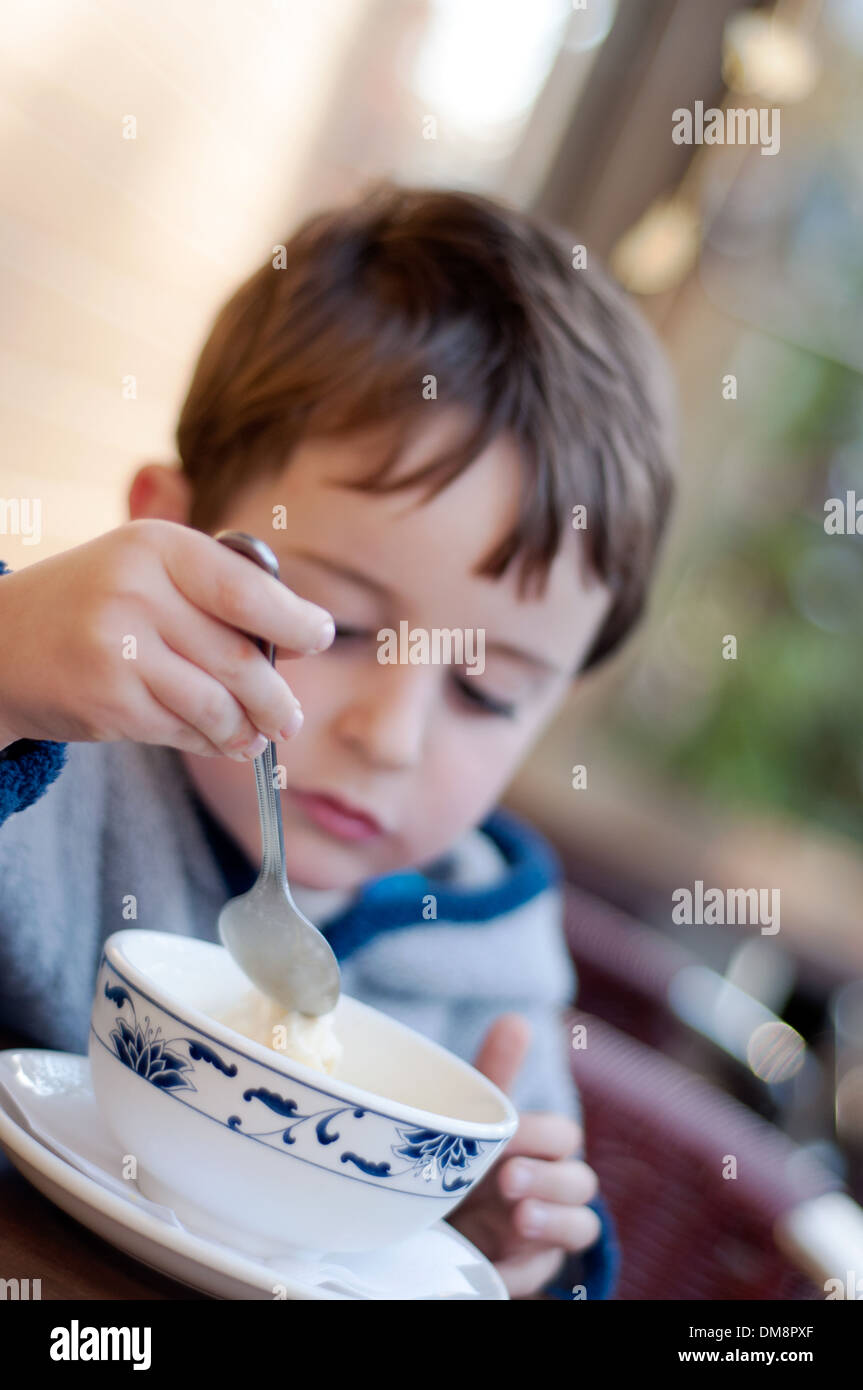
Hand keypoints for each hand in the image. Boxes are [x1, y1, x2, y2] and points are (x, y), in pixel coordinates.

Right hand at [0, 519, 334, 756]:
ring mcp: (119, 649)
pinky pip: (182, 729)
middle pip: (238, 657)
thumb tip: (301, 634)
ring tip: (260, 737)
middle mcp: (137, 592)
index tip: (319, 637)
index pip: (246, 591)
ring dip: (248, 729)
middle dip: (276, 697)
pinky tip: (223, 743)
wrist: (0, 645)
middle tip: (290, 718)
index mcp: (158, 547)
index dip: (294, 622)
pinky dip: (211, 742)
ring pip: (216, 703)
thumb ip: (218, 590)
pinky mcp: (108, 701)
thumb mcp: (149, 569)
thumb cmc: (96, 603)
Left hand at [446, 1013, 601, 1298]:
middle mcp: (552, 1189)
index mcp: (541, 1148)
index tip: (507, 1134)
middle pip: (580, 1182)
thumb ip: (496, 1074)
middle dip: (549, 1179)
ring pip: (580, 1227)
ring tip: (519, 1218)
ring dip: (554, 1223)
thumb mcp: (473, 1118)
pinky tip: (497, 1265)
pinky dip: (523, 1271)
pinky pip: (542, 1275)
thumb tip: (515, 1019)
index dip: (542, 1135)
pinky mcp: (528, 1270)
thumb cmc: (467, 1156)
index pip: (563, 1137)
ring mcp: (544, 1234)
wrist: (439, 1219)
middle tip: (508, 1179)